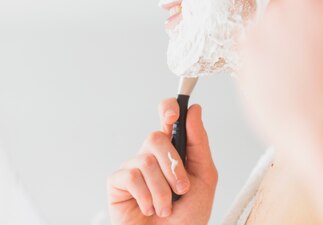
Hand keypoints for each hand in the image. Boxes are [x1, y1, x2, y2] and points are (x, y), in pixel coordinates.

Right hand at [107, 102, 217, 224]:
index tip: (174, 116)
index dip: (168, 108)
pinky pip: (130, 177)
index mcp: (174, 149)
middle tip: (182, 189)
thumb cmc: (189, 214)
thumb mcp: (205, 177)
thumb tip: (194, 110)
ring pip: (146, 160)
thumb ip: (199, 143)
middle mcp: (151, 154)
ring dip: (162, 190)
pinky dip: (146, 196)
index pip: (167, 116)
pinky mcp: (117, 183)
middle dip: (173, 166)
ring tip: (166, 208)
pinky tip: (149, 209)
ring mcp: (133, 167)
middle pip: (156, 137)